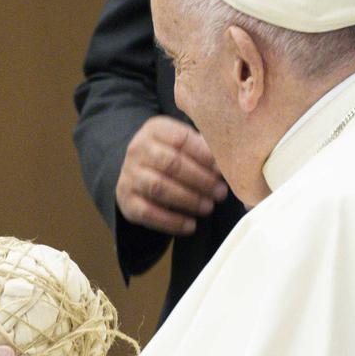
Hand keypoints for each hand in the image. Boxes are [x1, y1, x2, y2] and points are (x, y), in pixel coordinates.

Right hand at [115, 116, 228, 235]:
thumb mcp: (183, 143)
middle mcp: (137, 150)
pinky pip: (148, 212)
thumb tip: (228, 162)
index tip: (222, 169)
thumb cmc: (170, 156)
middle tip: (220, 192)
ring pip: (159, 187)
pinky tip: (190, 225)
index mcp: (155, 130)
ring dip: (188, 199)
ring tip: (208, 207)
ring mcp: (129, 175)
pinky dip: (171, 221)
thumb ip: (203, 147)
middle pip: (171, 164)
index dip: (204, 155)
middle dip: (200, 180)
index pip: (181, 139)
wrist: (136, 173)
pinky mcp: (126, 200)